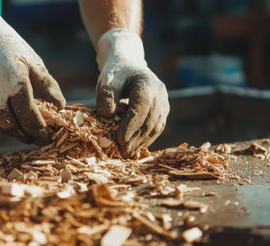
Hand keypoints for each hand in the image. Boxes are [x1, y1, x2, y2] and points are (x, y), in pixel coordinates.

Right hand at [0, 5, 64, 144]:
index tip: (45, 139)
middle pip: (10, 126)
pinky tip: (2, 116)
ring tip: (19, 129)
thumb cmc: (11, 50)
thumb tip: (60, 108)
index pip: (29, 117)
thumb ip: (48, 86)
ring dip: (8, 130)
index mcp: (13, 82)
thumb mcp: (34, 63)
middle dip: (23, 134)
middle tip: (32, 138)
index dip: (39, 131)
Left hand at [95, 29, 168, 156]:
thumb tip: (107, 114)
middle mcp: (160, 94)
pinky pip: (156, 129)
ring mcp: (164, 104)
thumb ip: (106, 95)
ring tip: (126, 154)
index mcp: (148, 84)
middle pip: (150, 120)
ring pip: (155, 127)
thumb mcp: (107, 80)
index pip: (142, 107)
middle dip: (136, 138)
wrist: (129, 67)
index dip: (132, 125)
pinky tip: (133, 147)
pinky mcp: (162, 113)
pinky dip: (145, 140)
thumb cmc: (117, 74)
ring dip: (141, 142)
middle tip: (121, 152)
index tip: (120, 139)